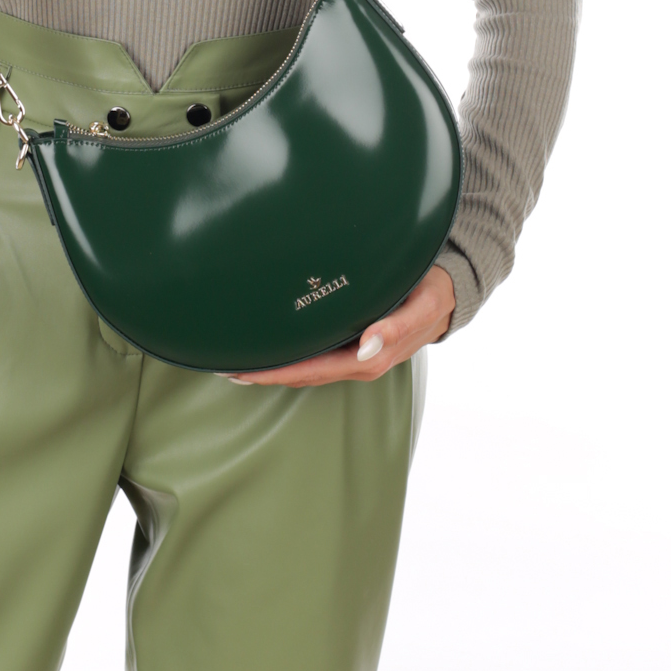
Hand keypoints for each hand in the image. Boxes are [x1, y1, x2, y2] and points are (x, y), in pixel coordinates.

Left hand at [223, 265, 455, 387]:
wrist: (447, 295)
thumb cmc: (431, 295)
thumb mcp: (422, 305)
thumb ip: (399, 325)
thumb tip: (369, 344)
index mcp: (368, 358)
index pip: (311, 370)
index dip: (275, 373)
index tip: (242, 371)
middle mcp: (357, 361)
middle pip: (301, 374)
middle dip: (264, 374)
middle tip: (224, 367)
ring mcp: (354, 355)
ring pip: (306, 368)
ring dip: (273, 368)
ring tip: (237, 362)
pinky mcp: (352, 344)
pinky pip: (315, 357)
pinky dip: (289, 357)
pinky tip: (270, 350)